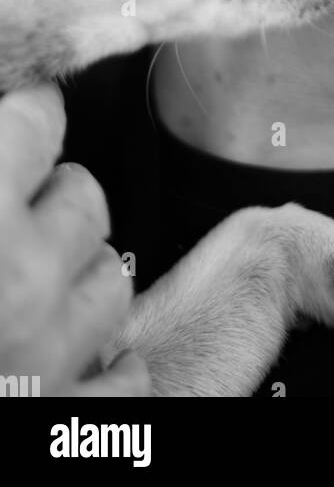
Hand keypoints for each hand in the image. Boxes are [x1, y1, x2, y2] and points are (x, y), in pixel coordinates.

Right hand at [0, 84, 149, 395]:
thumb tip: (13, 110)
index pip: (36, 120)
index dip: (30, 113)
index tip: (30, 113)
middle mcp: (19, 279)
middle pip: (83, 196)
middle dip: (53, 201)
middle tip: (13, 218)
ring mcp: (46, 354)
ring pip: (113, 278)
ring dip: (79, 278)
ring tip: (35, 287)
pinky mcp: (61, 419)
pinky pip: (124, 380)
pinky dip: (106, 367)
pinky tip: (82, 358)